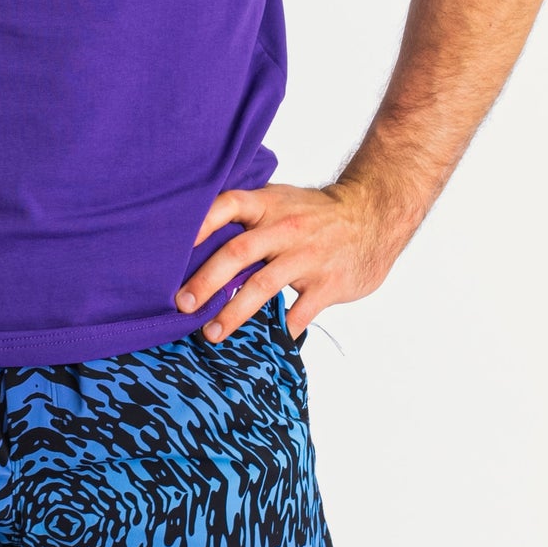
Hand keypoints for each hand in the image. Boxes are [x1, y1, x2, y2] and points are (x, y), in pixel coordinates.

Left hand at [177, 180, 398, 344]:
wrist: (373, 215)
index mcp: (268, 205)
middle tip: (182, 304)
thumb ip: (248, 216)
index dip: (200, 223)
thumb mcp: (281, 201)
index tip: (173, 247)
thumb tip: (197, 239)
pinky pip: (298, 314)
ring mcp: (307, 257)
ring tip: (211, 333)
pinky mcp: (328, 284)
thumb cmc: (314, 213)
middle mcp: (285, 228)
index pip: (228, 205)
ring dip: (233, 312)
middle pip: (238, 252)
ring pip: (263, 286)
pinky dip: (280, 332)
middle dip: (206, 280)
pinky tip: (262, 346)